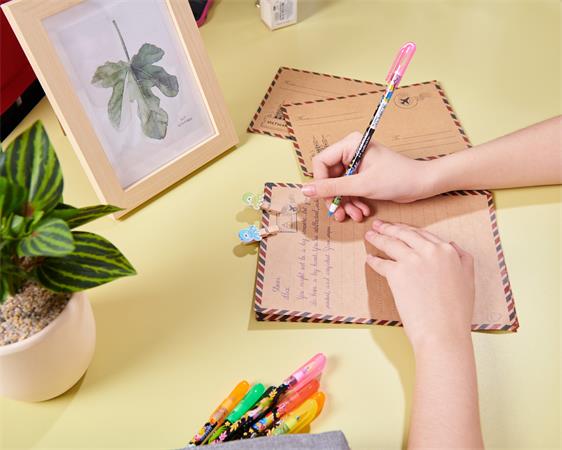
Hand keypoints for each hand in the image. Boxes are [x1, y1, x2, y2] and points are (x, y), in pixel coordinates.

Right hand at [301, 132, 438, 221]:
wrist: (422, 184)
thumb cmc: (397, 178)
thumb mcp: (362, 185)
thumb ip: (332, 187)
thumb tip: (305, 191)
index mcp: (350, 144)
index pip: (321, 162)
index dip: (320, 182)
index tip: (327, 199)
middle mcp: (351, 151)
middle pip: (328, 177)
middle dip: (335, 197)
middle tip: (339, 213)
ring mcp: (356, 164)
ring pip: (338, 186)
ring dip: (345, 203)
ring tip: (354, 216)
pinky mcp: (362, 175)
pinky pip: (348, 190)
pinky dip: (353, 202)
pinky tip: (361, 212)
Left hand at [365, 219, 474, 351]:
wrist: (442, 331)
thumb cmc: (456, 312)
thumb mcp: (468, 280)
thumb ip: (462, 259)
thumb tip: (453, 245)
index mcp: (448, 251)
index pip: (423, 234)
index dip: (408, 229)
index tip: (399, 227)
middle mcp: (430, 251)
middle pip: (404, 234)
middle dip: (388, 228)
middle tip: (378, 225)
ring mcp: (412, 260)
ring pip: (390, 243)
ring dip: (377, 238)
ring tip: (369, 235)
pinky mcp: (396, 273)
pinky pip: (381, 263)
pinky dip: (373, 260)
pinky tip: (369, 258)